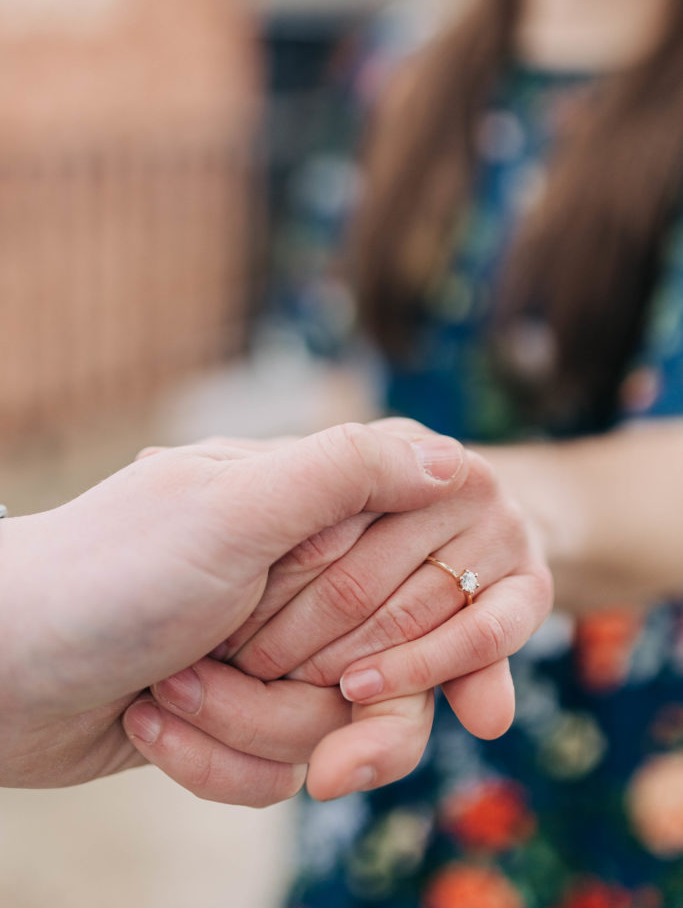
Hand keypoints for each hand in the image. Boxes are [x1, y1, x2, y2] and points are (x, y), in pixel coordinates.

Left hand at [144, 419, 551, 802]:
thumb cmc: (111, 576)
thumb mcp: (232, 509)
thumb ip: (345, 473)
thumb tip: (455, 455)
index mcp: (299, 515)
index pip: (405, 574)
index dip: (387, 628)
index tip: (342, 664)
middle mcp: (289, 580)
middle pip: (374, 670)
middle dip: (291, 699)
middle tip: (212, 671)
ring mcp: (261, 648)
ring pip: (323, 729)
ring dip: (235, 728)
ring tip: (164, 691)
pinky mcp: (233, 712)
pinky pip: (273, 766)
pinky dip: (211, 761)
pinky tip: (151, 722)